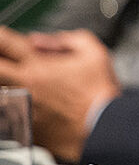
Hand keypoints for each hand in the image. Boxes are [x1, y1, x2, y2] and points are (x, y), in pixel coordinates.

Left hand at [0, 28, 120, 162]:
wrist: (103, 127)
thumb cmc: (99, 94)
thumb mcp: (95, 53)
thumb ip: (68, 39)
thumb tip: (40, 40)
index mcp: (40, 66)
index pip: (4, 42)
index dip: (0, 37)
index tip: (1, 38)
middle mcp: (25, 85)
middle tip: (5, 59)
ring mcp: (21, 106)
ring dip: (5, 82)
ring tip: (17, 79)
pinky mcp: (23, 125)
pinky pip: (7, 112)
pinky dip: (11, 104)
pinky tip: (27, 101)